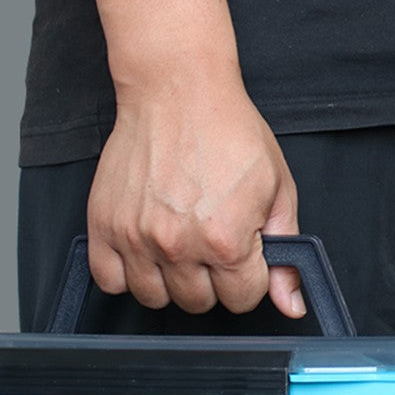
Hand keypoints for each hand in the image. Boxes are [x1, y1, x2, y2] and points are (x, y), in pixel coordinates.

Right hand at [86, 69, 302, 317]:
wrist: (179, 90)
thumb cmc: (229, 131)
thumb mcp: (277, 189)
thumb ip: (286, 251)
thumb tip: (290, 304)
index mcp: (226, 241)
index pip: (242, 299)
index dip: (248, 275)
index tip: (241, 250)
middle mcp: (178, 245)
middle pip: (199, 303)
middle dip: (212, 279)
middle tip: (210, 241)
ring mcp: (137, 237)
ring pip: (154, 298)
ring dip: (170, 279)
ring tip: (179, 244)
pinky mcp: (104, 225)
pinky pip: (109, 280)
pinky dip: (126, 273)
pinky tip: (145, 249)